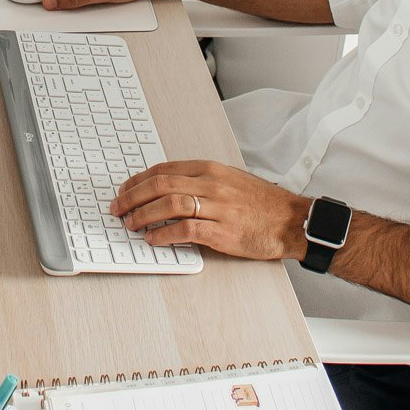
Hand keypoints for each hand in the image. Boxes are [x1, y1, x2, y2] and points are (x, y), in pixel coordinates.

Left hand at [107, 160, 310, 260]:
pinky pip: (185, 229)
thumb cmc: (262, 203)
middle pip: (161, 184)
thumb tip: (168, 189)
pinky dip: (164, 234)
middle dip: (133, 196)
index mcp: (211, 169)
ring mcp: (218, 207)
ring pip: (169, 204)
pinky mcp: (222, 231)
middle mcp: (212, 184)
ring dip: (143, 215)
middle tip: (118, 208)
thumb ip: (201, 182)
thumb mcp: (230, 180)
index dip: (138, 180)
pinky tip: (153, 239)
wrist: (291, 220)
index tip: (125, 190)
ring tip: (131, 224)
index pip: (164, 169)